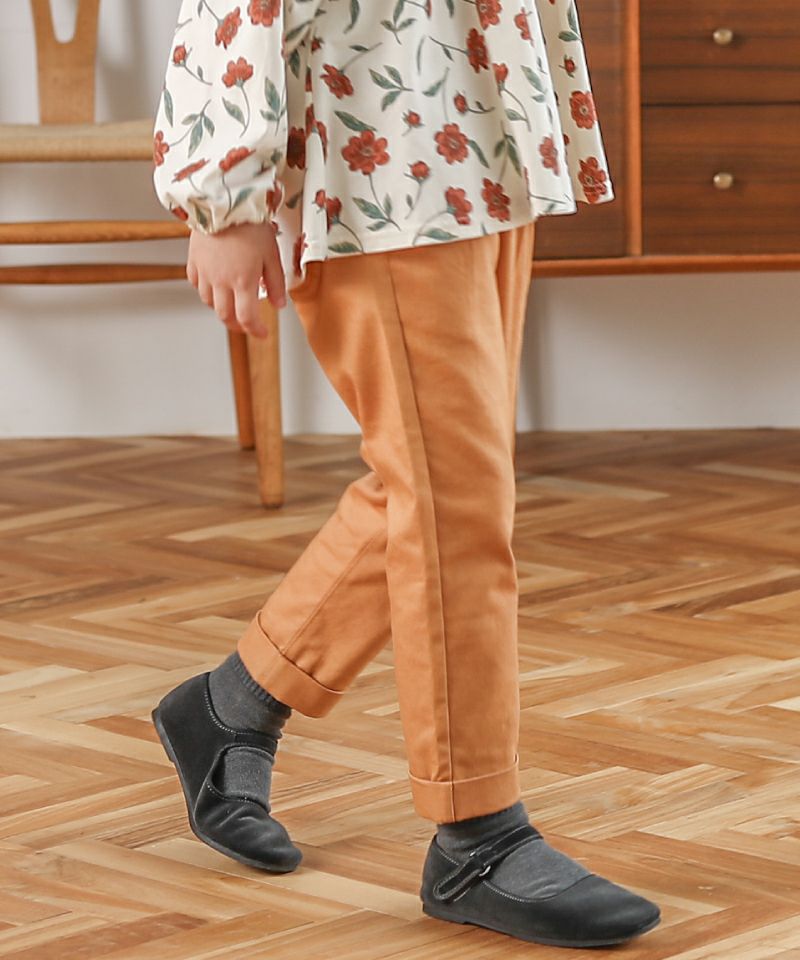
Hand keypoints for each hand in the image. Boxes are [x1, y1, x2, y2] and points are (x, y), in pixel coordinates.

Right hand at [186, 220, 286, 338]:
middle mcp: (221, 281)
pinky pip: (197, 284)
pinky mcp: (194, 260)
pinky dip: (206, 291)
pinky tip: (214, 286)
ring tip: (231, 304)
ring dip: (221, 308)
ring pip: (209, 302)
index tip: (262, 334)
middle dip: (237, 325)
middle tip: (246, 324)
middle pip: (225, 315)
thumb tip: (278, 304)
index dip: (255, 330)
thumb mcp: (272, 254)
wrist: (223, 200)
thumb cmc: (250, 224)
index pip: (247, 318)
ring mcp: (205, 272)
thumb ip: (276, 283)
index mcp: (243, 282)